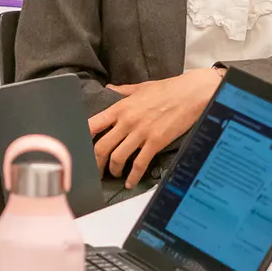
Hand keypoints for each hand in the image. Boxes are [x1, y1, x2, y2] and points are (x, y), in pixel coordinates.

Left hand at [88, 68, 223, 186]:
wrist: (191, 93)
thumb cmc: (167, 89)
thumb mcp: (140, 87)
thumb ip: (122, 91)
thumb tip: (109, 88)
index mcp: (120, 108)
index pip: (93, 125)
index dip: (82, 139)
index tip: (80, 149)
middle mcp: (126, 122)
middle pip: (101, 147)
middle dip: (95, 162)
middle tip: (95, 170)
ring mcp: (141, 133)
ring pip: (118, 157)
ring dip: (113, 170)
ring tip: (114, 174)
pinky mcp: (156, 142)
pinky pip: (140, 163)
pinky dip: (133, 176)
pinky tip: (131, 182)